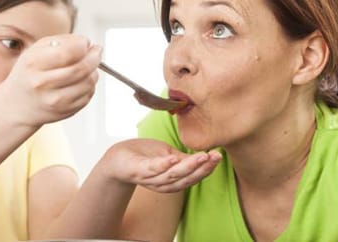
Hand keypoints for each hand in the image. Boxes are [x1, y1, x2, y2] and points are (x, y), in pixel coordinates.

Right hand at [0, 35, 100, 126]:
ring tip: (87, 66)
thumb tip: (85, 42)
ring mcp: (55, 100)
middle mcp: (43, 83)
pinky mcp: (66, 110)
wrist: (18, 106)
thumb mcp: (36, 51)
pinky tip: (81, 80)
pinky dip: (90, 84)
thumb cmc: (30, 74)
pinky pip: (89, 93)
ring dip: (93, 71)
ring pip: (89, 81)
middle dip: (95, 56)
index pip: (67, 53)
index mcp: (33, 64)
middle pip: (81, 68)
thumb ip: (61, 41)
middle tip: (97, 51)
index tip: (85, 42)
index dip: (82, 45)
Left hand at [102, 138, 221, 192]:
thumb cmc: (144, 156)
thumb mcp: (168, 155)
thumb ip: (184, 159)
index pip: (193, 177)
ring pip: (172, 176)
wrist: (118, 157)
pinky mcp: (138, 170)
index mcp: (172, 180)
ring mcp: (150, 178)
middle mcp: (163, 183)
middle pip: (186, 179)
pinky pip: (152, 169)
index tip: (219, 157)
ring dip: (188, 166)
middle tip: (215, 157)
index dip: (207, 168)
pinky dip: (163, 165)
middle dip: (202, 168)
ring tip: (201, 156)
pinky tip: (173, 158)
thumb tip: (205, 157)